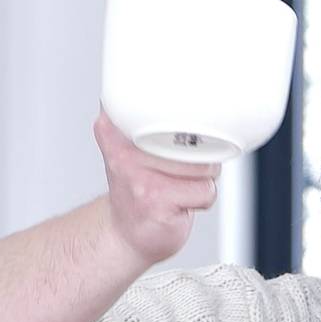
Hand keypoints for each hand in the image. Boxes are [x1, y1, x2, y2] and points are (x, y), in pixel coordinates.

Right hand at [93, 109, 219, 266]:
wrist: (126, 234)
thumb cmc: (138, 189)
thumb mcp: (128, 147)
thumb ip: (138, 119)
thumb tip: (158, 86)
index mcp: (115, 131)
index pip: (156, 107)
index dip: (183, 117)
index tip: (178, 129)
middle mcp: (124, 152)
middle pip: (194, 141)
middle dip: (198, 159)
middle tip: (173, 174)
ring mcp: (140, 178)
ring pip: (203, 167)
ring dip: (200, 182)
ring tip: (176, 189)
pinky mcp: (157, 202)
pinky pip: (205, 192)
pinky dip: (201, 200)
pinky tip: (179, 205)